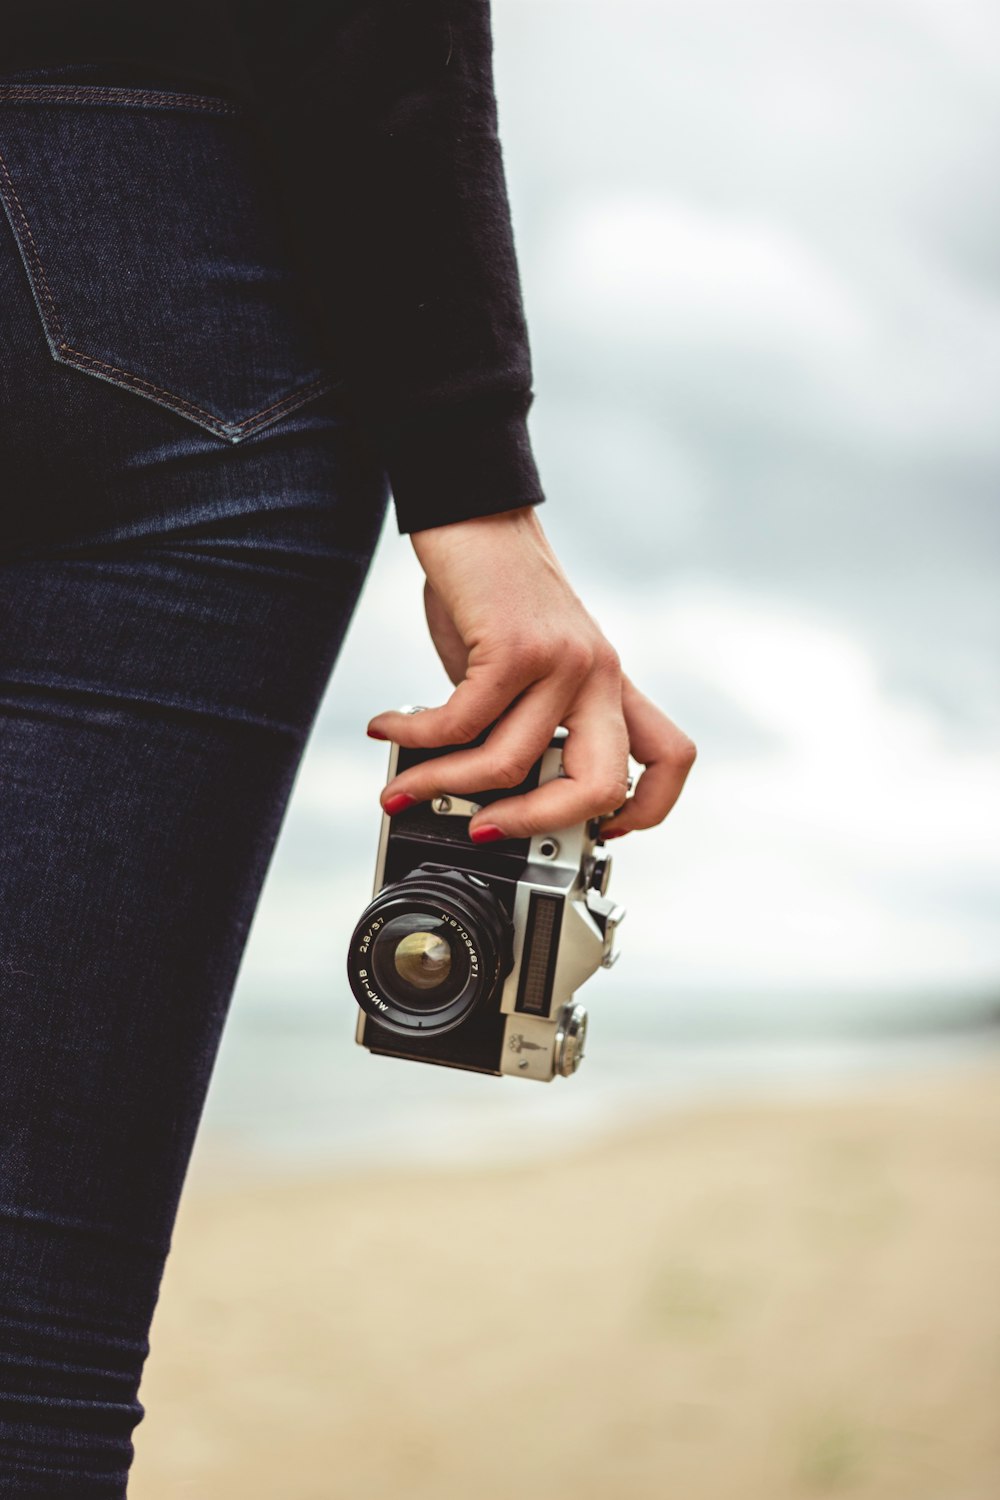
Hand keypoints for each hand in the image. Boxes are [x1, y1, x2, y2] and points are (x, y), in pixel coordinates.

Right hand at [366, 506, 695, 841]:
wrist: (472, 510)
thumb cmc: (491, 590)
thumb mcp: (521, 663)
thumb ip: (514, 722)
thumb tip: (471, 789)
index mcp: (609, 683)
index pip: (668, 758)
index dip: (645, 810)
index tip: (599, 832)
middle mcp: (599, 674)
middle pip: (602, 785)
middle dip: (538, 826)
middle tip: (486, 833)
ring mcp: (563, 660)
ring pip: (510, 762)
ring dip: (443, 784)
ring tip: (402, 785)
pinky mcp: (515, 645)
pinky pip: (460, 722)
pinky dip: (414, 736)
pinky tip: (388, 728)